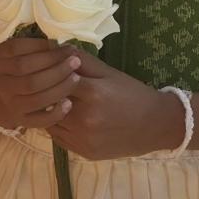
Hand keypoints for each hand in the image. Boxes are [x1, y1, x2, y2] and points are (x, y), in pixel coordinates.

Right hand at [0, 37, 80, 130]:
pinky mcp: (19, 120)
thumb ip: (35, 47)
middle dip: (56, 67)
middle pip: (29, 75)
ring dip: (60, 88)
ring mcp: (9, 103)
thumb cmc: (15, 69)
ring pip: (36, 98)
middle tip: (76, 61)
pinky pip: (38, 120)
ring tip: (76, 78)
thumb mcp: (17, 53)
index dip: (42, 47)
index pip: (17, 49)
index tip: (64, 46)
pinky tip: (68, 103)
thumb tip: (60, 45)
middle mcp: (0, 81)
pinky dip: (55, 113)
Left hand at [46, 49, 185, 159]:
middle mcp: (85, 118)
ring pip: (50, 121)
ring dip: (48, 110)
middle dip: (46, 91)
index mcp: (92, 93)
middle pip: (50, 102)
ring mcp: (83, 138)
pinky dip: (56, 125)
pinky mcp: (83, 152)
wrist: (154, 125)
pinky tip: (63, 116)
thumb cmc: (131, 93)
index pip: (56, 79)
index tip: (47, 68)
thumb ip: (82, 60)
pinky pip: (57, 137)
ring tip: (52, 100)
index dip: (50, 72)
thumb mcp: (109, 72)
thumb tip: (57, 46)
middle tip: (44, 84)